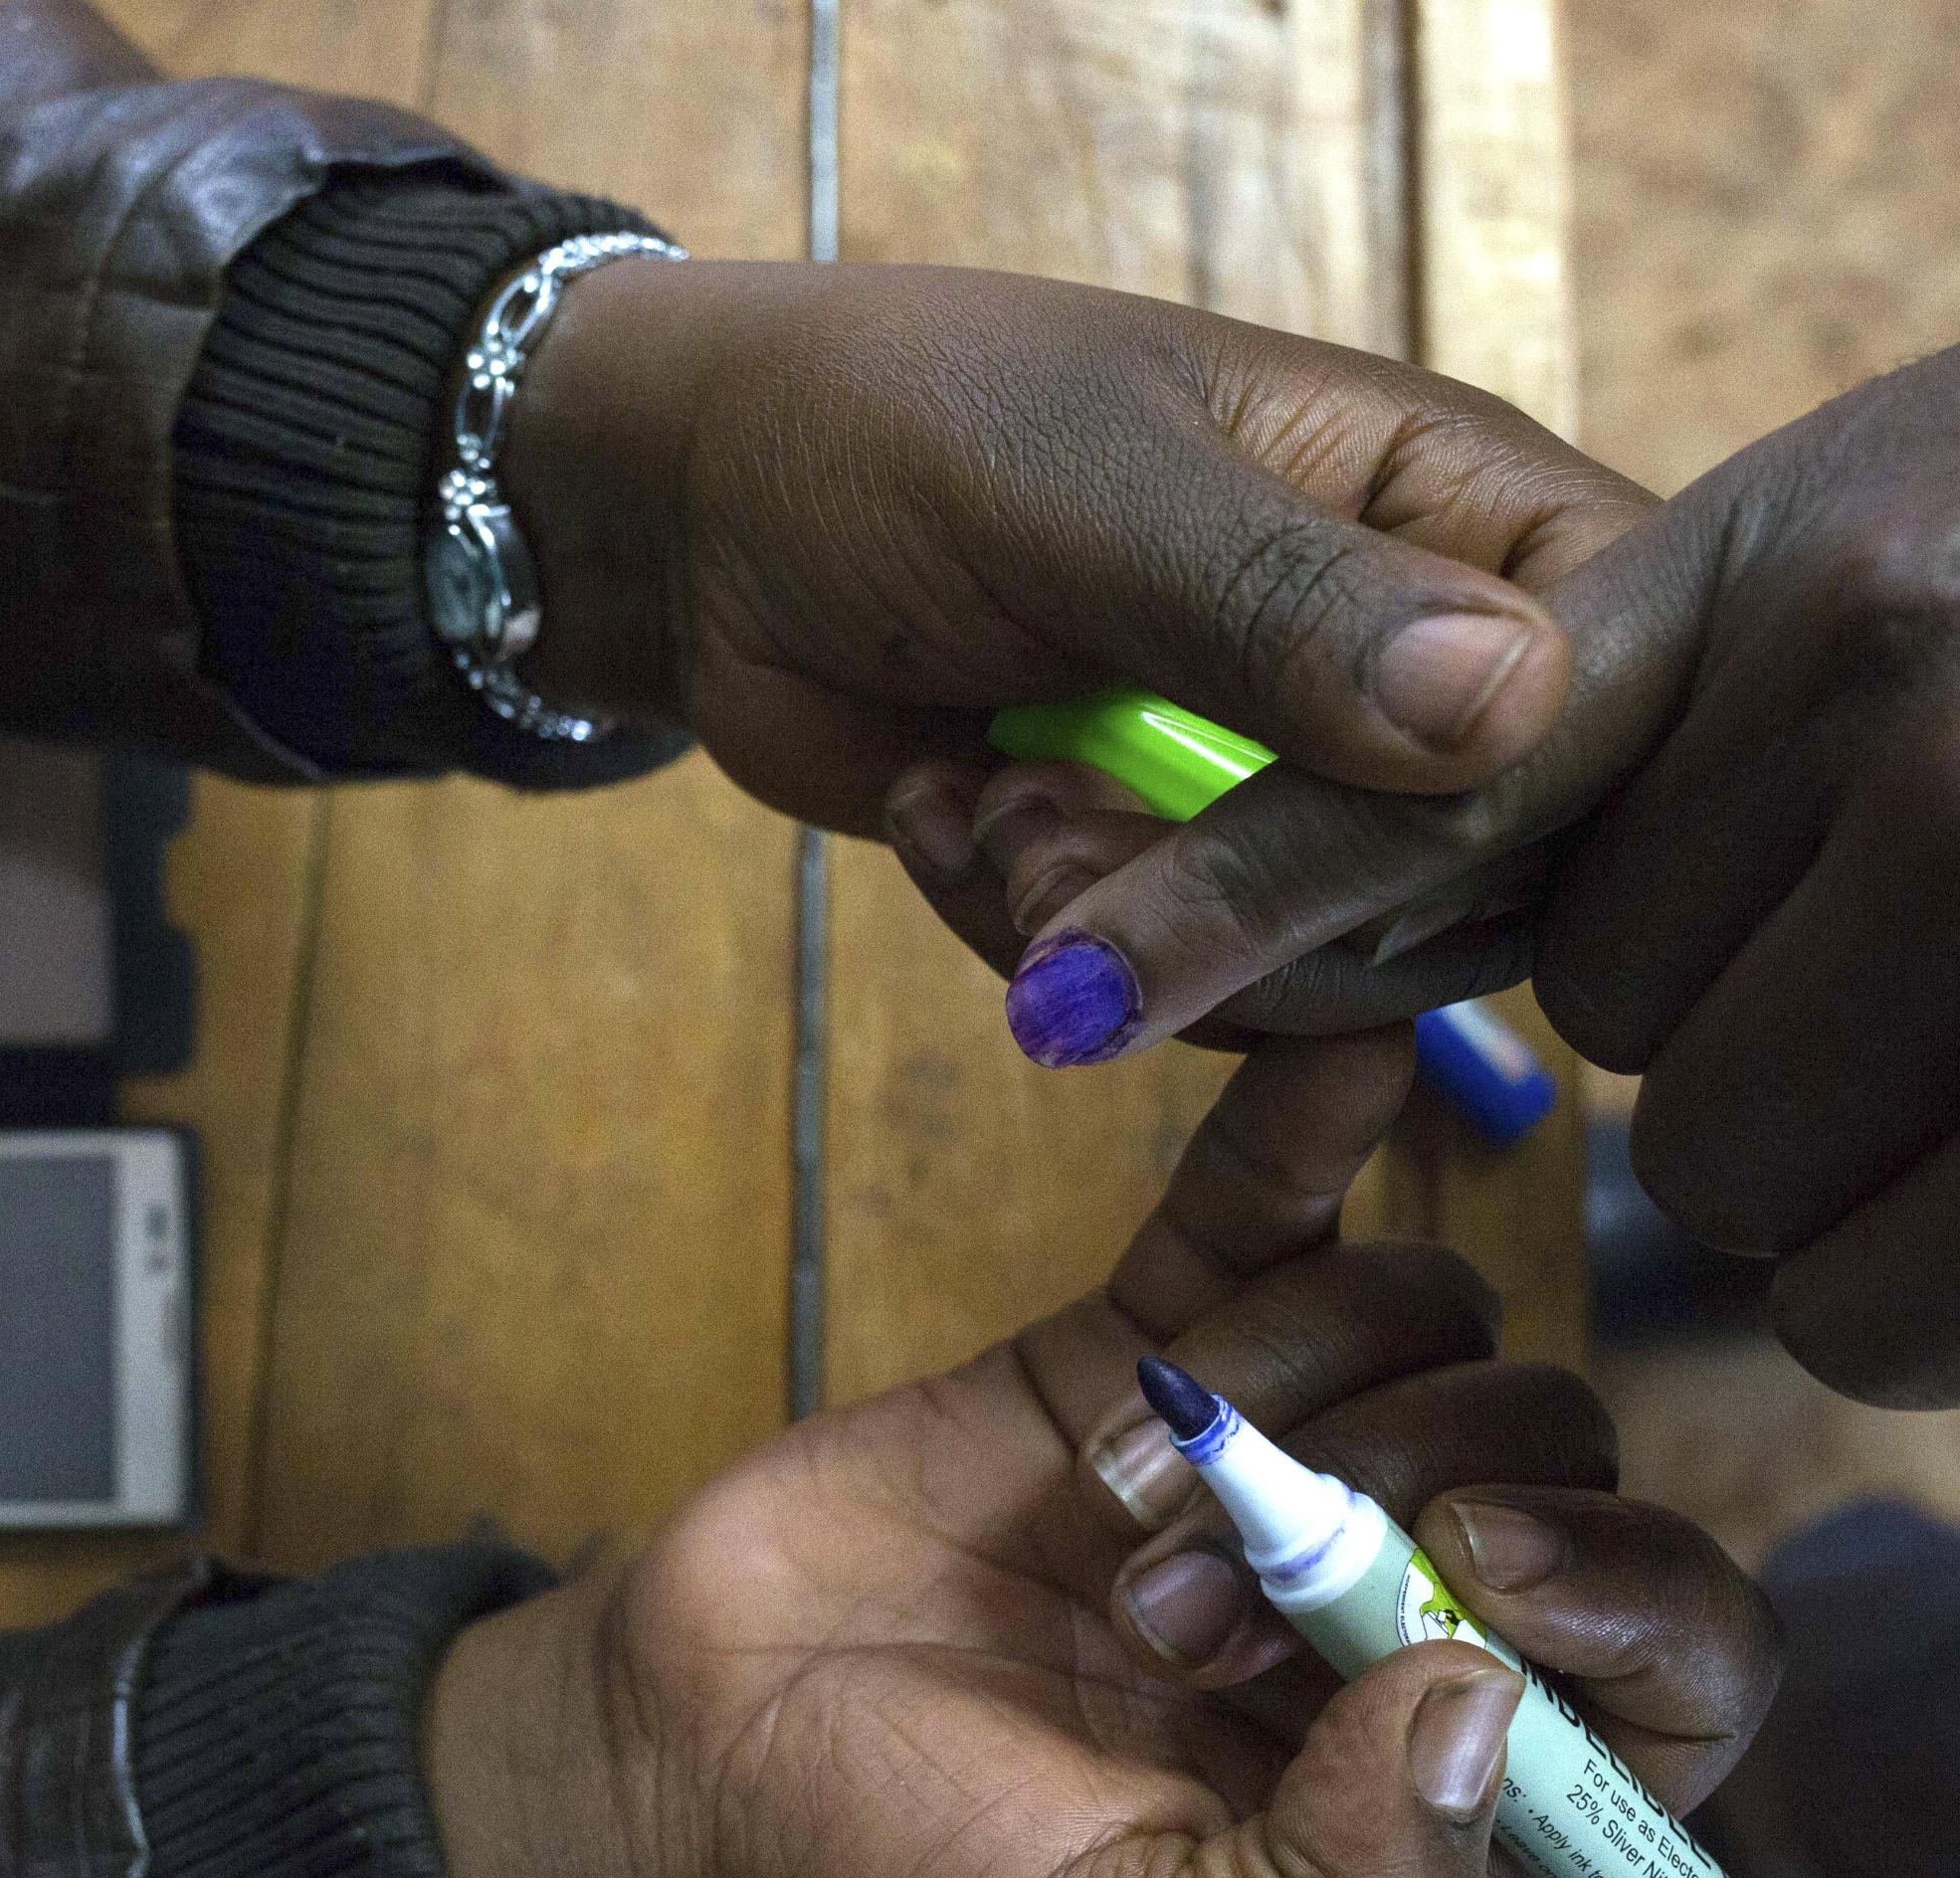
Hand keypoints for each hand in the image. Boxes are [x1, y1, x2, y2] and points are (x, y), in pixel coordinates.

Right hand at [423, 1030, 1778, 1877]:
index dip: (1636, 1593)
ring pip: (1410, 1326)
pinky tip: (1344, 1055)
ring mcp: (1257, 1465)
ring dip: (1272, 1392)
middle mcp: (1376, 1617)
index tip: (1496, 1563)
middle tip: (1175, 1611)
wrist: (680, 1769)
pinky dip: (1304, 1135)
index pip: (1663, 1675)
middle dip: (1381, 1505)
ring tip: (1107, 1514)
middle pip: (1535, 1459)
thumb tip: (1488, 1694)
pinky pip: (1251, 1217)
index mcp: (1424, 1796)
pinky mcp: (1119, 1350)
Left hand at [500, 260, 1649, 952]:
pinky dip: (1043, 947)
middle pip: (1478, 889)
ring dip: (1119, 930)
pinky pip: (1184, 1003)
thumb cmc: (889, 431)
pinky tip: (945, 814)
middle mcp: (1419, 668)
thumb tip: (1520, 708)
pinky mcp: (1179, 886)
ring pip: (1321, 979)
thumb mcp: (1078, 487)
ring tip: (986, 805)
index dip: (1489, 805)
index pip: (1615, 696)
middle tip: (1050, 821)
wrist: (706, 523)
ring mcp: (1298, 792)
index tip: (1294, 817)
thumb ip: (1280, 594)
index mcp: (1460, 508)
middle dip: (1243, 896)